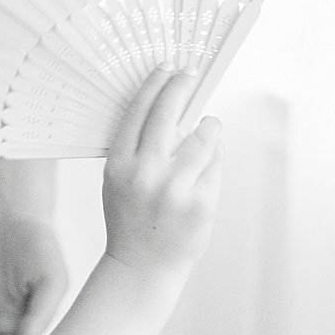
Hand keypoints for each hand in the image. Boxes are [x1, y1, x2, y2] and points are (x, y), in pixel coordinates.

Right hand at [102, 68, 221, 281]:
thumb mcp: (119, 181)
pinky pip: (215, 166)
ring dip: (208, 126)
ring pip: (201, 138)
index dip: (154, 86)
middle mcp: (145, 174)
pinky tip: (208, 162)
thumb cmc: (131, 218)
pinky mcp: (202, 204)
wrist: (142, 266)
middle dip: (181, 88)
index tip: (167, 69)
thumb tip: (175, 114)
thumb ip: (139, 150)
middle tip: (190, 73)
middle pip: (167, 115)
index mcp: (119, 166)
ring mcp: (175, 189)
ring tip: (209, 125)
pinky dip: (214, 158)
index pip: (137, 113)